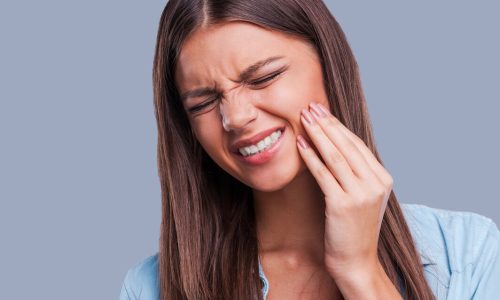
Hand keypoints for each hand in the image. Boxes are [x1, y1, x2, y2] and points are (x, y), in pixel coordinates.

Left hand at [296, 102, 393, 280]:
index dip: (337, 125)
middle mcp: (376, 183)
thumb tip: (336, 145)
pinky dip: (310, 156)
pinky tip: (300, 143)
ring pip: (334, 156)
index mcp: (383, 178)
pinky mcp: (343, 204)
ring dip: (317, 134)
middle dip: (326, 123)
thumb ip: (357, 173)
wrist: (356, 261)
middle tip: (309, 107)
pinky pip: (323, 174)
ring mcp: (361, 193)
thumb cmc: (354, 228)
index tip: (322, 111)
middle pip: (346, 145)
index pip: (357, 144)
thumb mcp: (363, 196)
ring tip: (303, 118)